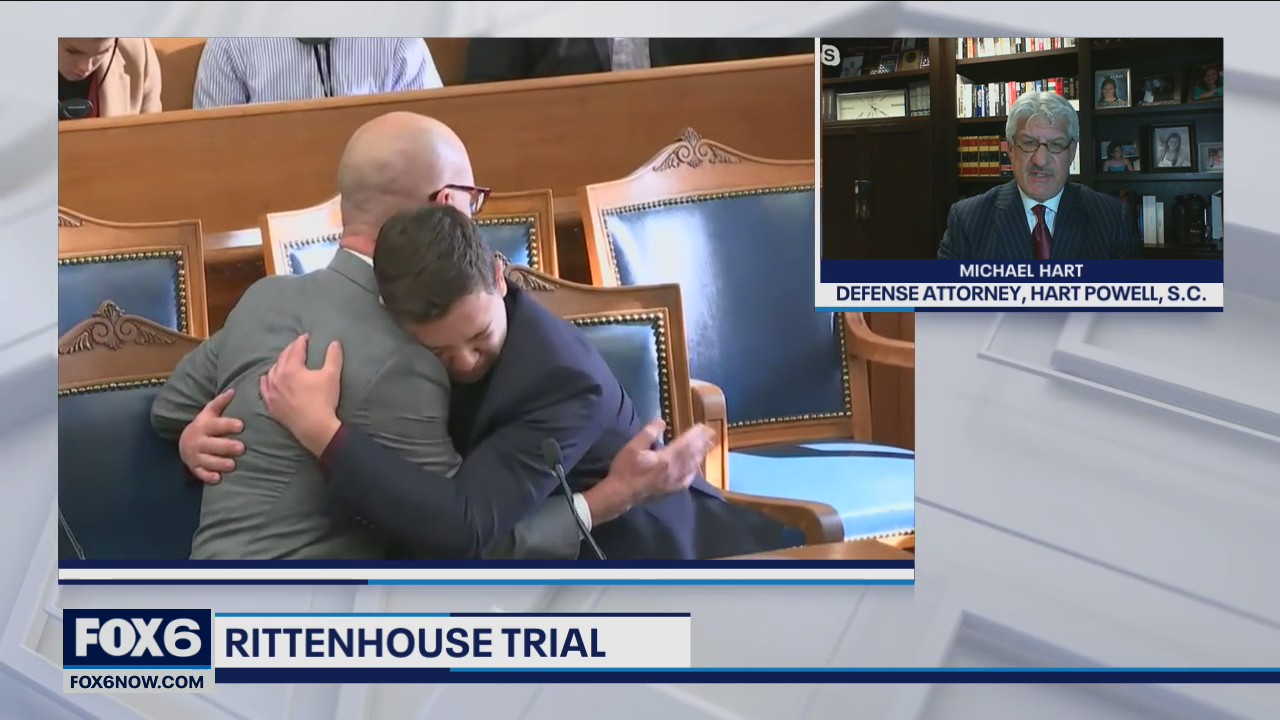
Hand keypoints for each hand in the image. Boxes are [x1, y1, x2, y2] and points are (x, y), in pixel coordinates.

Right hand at [179, 388, 243, 483]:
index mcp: (203, 426)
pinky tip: (217, 478)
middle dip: (226, 446)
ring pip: (207, 461)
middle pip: (212, 445)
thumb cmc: (204, 426)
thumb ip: (220, 403)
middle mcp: (198, 441)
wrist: (184, 443)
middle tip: (241, 448)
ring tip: (233, 465)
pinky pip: (200, 474)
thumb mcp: (209, 413)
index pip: (216, 425)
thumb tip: (233, 390)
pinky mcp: (195, 468)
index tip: (241, 425)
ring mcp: (196, 456)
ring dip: (220, 463)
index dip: (228, 425)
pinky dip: (208, 476)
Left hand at [259, 333, 343, 455]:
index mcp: (292, 369)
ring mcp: (272, 392)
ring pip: (271, 371)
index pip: (295, 349)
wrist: (315, 427)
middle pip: (282, 358)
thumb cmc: (324, 400)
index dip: (301, 341)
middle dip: (290, 350)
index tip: (306, 337)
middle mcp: (278, 378)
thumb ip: (333, 357)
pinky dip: (266, 380)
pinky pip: (264, 388)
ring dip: (279, 363)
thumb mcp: (332, 375)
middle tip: (297, 346)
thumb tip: (334, 343)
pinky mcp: (271, 404)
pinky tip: (267, 378)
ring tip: (285, 361)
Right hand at [587, 418, 715, 522]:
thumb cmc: (625, 470)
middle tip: (711, 434)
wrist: (620, 495)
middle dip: (702, 443)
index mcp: (666, 459)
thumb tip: (662, 422)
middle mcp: (674, 471)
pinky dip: (694, 470)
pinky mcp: (671, 491)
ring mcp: (674, 482)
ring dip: (701, 455)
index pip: (686, 444)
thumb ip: (649, 433)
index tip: (704, 426)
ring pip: (692, 466)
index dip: (696, 435)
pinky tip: (696, 468)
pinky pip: (688, 479)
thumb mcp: (633, 447)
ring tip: (708, 446)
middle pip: (692, 454)